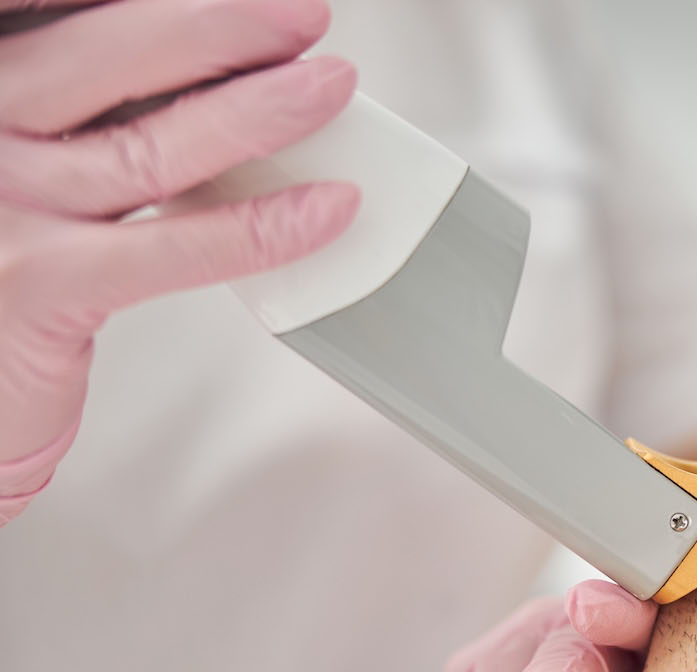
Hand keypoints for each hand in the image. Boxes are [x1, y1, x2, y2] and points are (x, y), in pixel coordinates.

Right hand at [0, 0, 359, 522]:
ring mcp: (2, 205)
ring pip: (150, 145)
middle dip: (221, 26)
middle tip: (303, 15)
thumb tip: (210, 60)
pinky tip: (324, 208)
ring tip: (330, 87)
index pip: (61, 18)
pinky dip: (259, 226)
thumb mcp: (24, 156)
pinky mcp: (40, 284)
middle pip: (109, 56)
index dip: (147, 1)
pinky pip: (170, 248)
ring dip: (259, 112)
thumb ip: (85, 106)